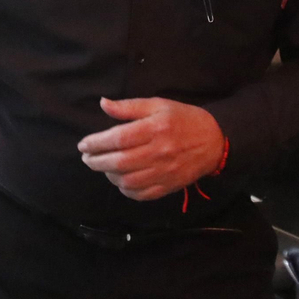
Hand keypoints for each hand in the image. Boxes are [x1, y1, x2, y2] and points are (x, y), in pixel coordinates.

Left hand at [77, 97, 225, 201]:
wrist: (214, 140)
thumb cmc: (183, 119)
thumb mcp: (158, 105)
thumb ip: (129, 106)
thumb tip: (103, 104)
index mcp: (155, 129)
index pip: (117, 139)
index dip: (96, 143)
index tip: (83, 144)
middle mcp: (158, 152)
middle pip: (119, 162)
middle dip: (96, 161)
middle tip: (86, 158)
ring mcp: (164, 172)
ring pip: (127, 181)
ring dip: (108, 175)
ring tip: (103, 166)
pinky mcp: (169, 186)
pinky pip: (141, 194)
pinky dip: (126, 190)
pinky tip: (120, 180)